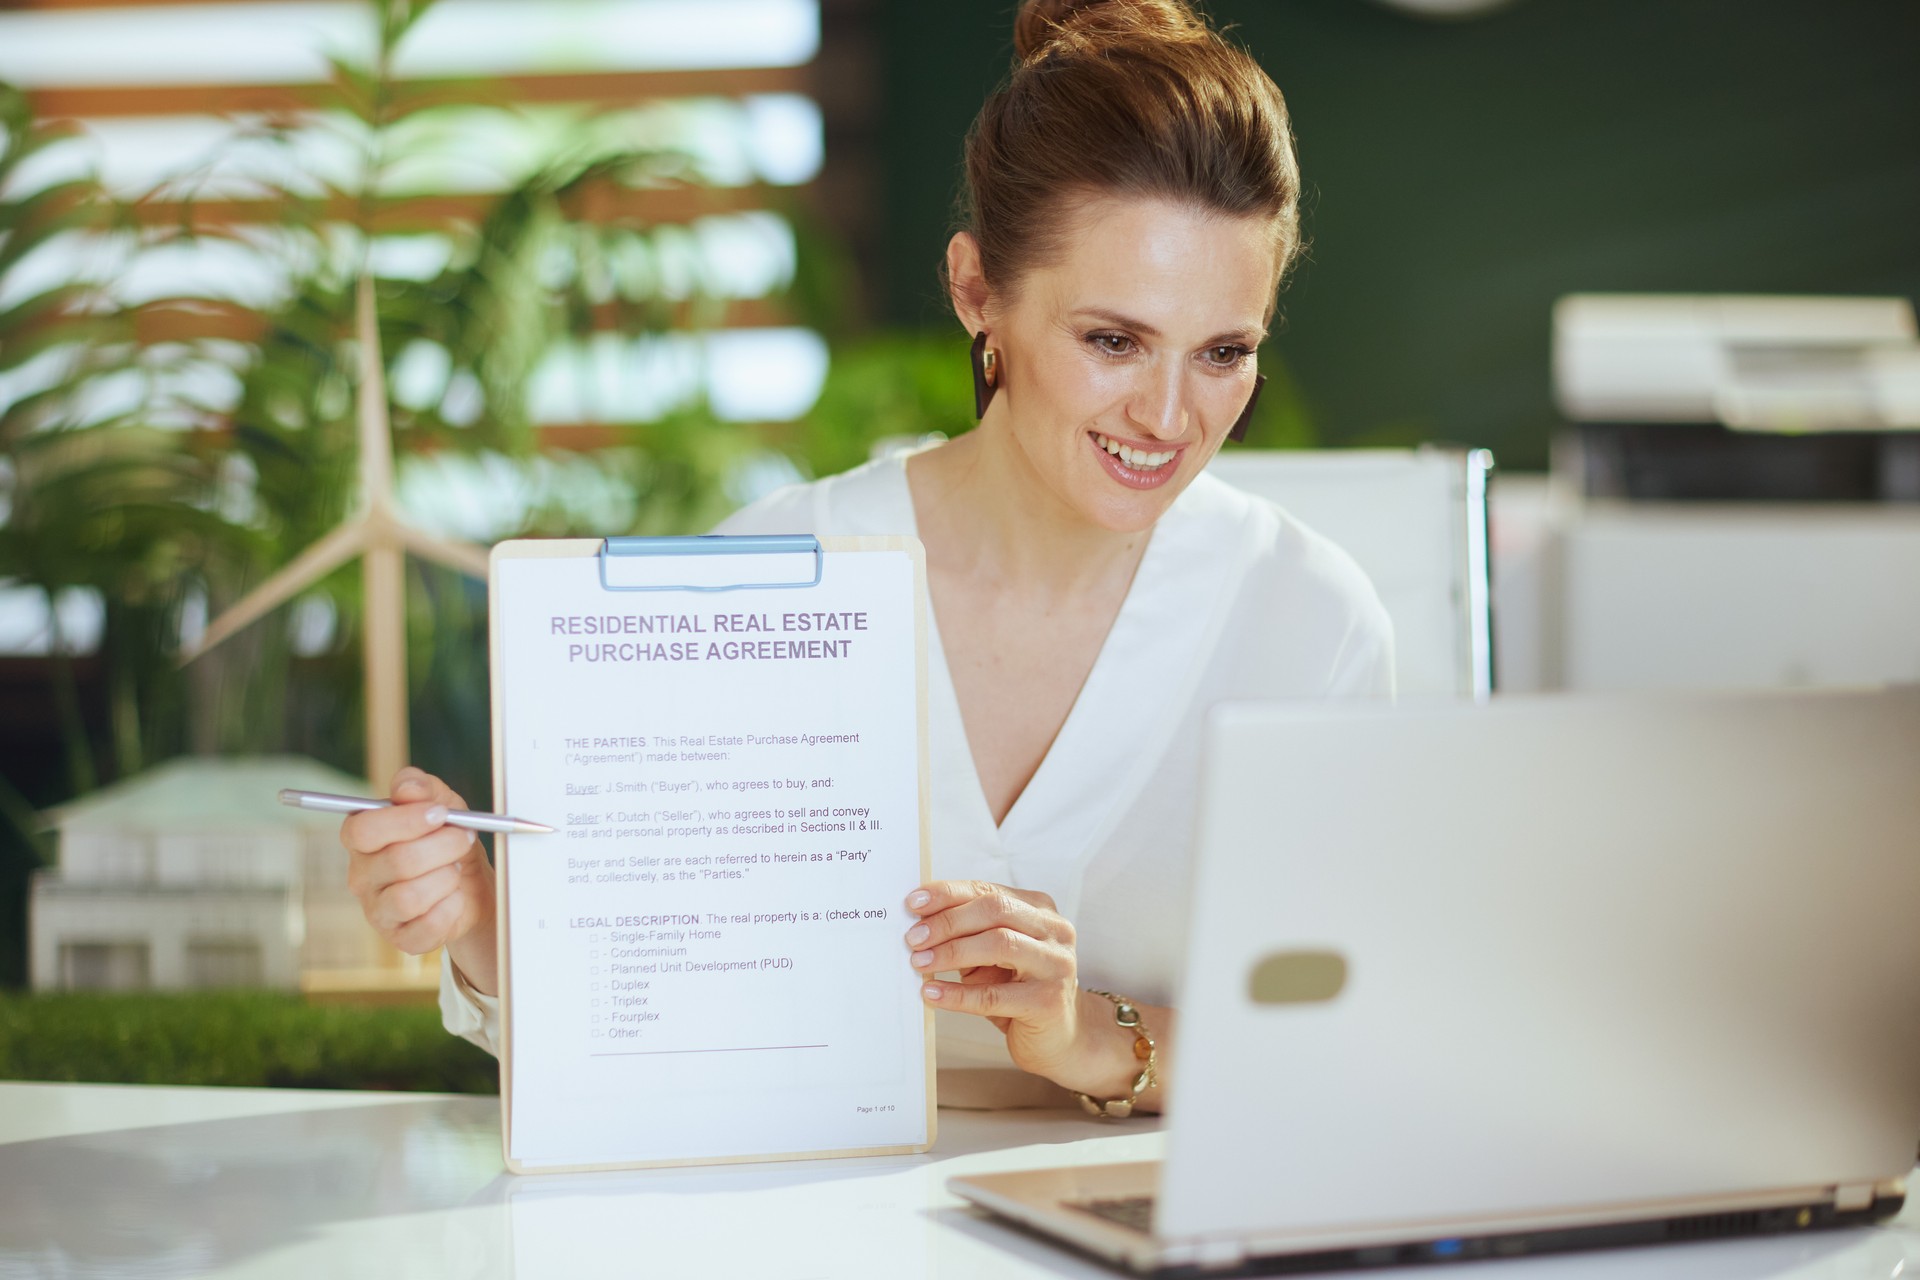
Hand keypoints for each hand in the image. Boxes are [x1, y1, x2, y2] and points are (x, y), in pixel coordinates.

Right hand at [341, 767, 497, 992]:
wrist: (470, 883)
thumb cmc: (447, 839)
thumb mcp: (442, 804)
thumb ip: (422, 788)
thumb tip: (406, 787)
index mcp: (361, 838)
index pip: (363, 829)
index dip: (405, 821)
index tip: (440, 813)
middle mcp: (361, 876)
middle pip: (397, 861)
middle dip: (443, 846)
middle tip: (462, 838)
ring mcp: (377, 910)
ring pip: (410, 897)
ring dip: (446, 878)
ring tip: (455, 869)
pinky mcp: (401, 938)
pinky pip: (427, 926)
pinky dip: (451, 908)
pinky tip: (454, 897)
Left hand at [904, 880, 1135, 1097]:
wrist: (1061, 1037)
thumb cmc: (1019, 990)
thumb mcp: (994, 956)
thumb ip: (968, 935)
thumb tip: (920, 925)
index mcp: (1039, 910)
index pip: (988, 891)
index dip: (948, 894)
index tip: (914, 903)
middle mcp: (1054, 931)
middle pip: (995, 910)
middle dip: (948, 922)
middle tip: (913, 938)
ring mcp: (1056, 964)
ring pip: (1000, 944)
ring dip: (952, 952)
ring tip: (919, 962)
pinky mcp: (1048, 1001)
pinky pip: (994, 995)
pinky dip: (957, 994)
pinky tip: (932, 994)